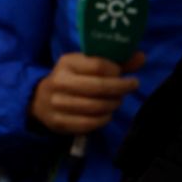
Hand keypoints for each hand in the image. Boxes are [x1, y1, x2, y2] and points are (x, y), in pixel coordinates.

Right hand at [29, 52, 143, 135]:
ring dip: (112, 105)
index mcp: (66, 63)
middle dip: (120, 89)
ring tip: (116, 102)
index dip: (116, 71)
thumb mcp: (87, 66)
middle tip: (130, 88)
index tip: (123, 74)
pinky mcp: (58, 122)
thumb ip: (115, 62)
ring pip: (96, 107)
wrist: (40, 100)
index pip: (98, 65)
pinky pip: (88, 123)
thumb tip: (141, 57)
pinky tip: (106, 114)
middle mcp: (59, 82)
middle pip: (98, 87)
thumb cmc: (72, 79)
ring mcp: (56, 104)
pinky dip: (103, 119)